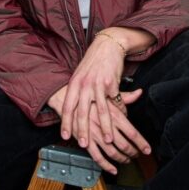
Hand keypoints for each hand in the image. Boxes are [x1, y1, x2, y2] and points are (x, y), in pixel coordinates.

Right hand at [49, 85, 148, 175]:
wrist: (66, 96)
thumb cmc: (89, 94)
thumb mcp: (107, 94)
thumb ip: (125, 97)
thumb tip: (139, 93)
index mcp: (113, 114)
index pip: (132, 133)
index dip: (142, 143)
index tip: (148, 150)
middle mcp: (105, 125)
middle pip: (124, 145)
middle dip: (133, 153)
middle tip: (137, 155)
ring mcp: (94, 134)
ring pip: (112, 152)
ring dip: (121, 159)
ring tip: (126, 160)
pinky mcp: (85, 140)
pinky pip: (97, 157)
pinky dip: (106, 165)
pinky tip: (112, 169)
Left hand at [55, 32, 136, 152]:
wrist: (107, 46)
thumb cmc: (93, 63)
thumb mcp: (80, 76)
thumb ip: (76, 92)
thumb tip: (67, 108)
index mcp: (74, 83)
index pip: (68, 106)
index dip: (66, 122)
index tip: (65, 136)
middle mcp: (84, 85)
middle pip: (82, 112)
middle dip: (83, 130)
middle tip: (83, 144)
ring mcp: (97, 84)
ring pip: (101, 111)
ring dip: (105, 128)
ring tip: (107, 140)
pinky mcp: (111, 83)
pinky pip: (116, 102)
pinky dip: (121, 113)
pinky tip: (123, 120)